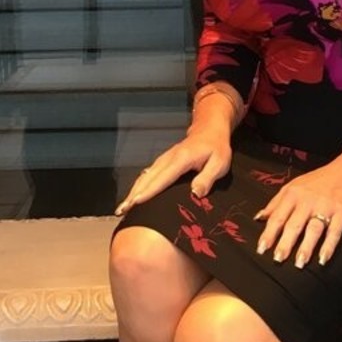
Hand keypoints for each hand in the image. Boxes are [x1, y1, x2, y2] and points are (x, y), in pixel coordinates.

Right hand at [115, 128, 231, 214]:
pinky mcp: (162, 162)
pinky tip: (133, 197)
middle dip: (133, 194)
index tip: (136, 202)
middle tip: (122, 211)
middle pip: (147, 178)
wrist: (209, 130)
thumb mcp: (220, 163)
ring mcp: (163, 160)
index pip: (162, 177)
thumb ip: (208, 178)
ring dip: (132, 191)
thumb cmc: (216, 148)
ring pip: (144, 176)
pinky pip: (147, 175)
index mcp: (181, 159)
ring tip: (123, 208)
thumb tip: (195, 193)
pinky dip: (138, 186)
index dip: (149, 191)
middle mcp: (168, 159)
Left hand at [254, 157, 341, 268]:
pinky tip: (323, 258)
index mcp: (293, 194)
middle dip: (285, 243)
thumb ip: (276, 203)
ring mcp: (325, 207)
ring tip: (299, 262)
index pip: (278, 216)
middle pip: (294, 225)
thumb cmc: (319, 180)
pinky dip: (329, 246)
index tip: (262, 248)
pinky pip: (334, 232)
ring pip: (313, 229)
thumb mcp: (294, 186)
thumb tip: (259, 217)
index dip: (269, 234)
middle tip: (278, 258)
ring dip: (306, 247)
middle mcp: (308, 201)